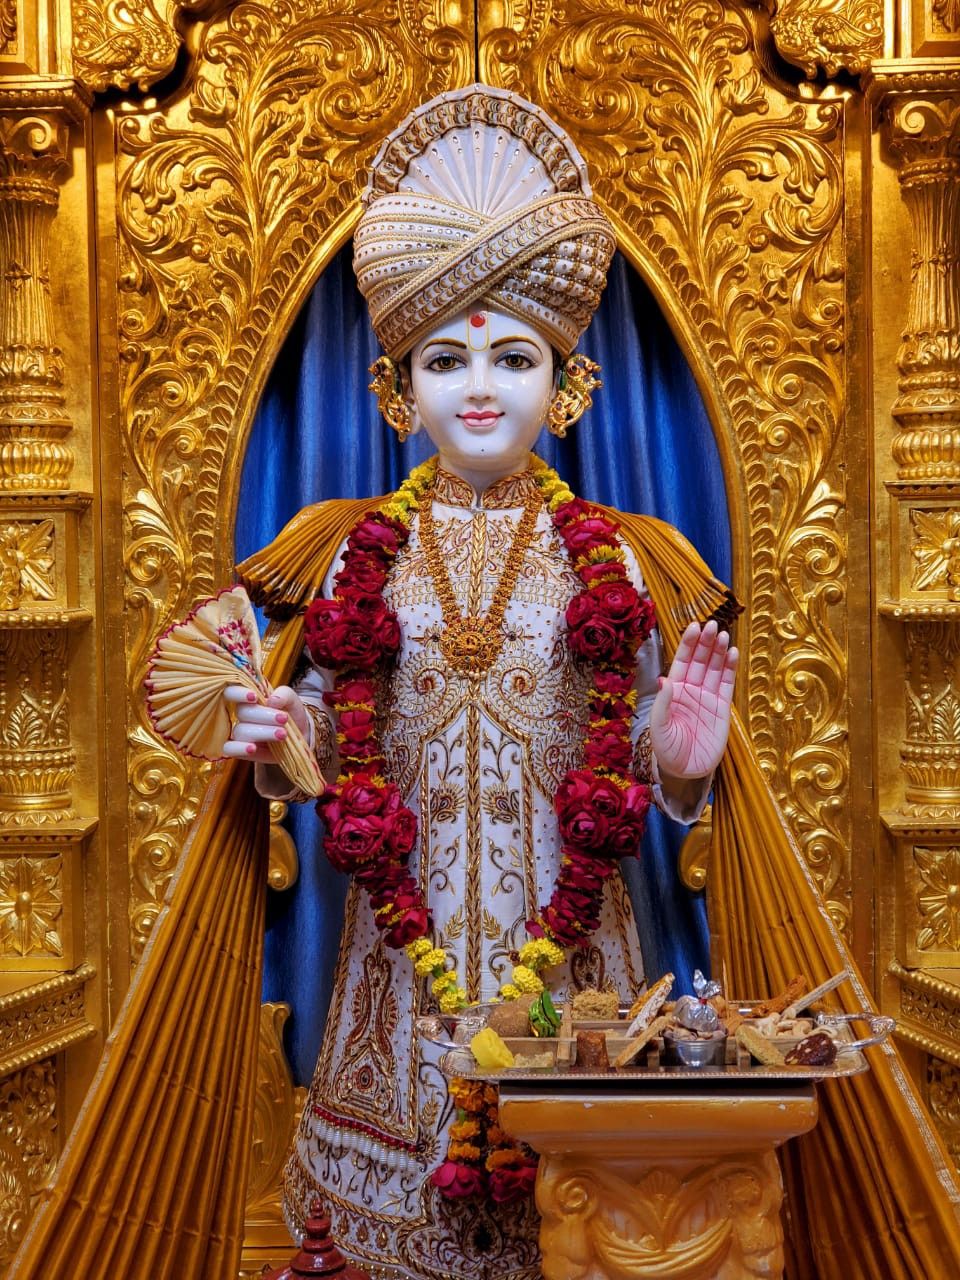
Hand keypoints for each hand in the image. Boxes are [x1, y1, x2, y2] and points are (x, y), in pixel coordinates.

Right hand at [222, 685, 309, 762]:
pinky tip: (252, 748)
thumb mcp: (292, 700)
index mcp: (249, 699)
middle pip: (242, 712)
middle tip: (284, 719)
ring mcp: (240, 733)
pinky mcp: (241, 750)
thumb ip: (284, 694)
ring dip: (263, 732)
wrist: (301, 736)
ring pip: (241, 731)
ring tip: (282, 734)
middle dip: (264, 715)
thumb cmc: (292, 714)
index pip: (232, 691)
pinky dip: (239, 748)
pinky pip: (230, 749)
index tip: (253, 697)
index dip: (238, 693)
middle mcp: (242, 715)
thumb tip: (271, 700)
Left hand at [648, 620, 738, 779]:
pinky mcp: (722, 708)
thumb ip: (662, 704)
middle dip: (705, 642)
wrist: (686, 771)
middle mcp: (691, 690)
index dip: (688, 644)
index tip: (694, 626)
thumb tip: (665, 678)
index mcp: (673, 691)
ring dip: (719, 651)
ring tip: (724, 635)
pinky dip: (731, 668)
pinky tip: (733, 653)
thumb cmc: (667, 750)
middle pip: (700, 660)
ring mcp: (707, 697)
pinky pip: (727, 684)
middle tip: (713, 625)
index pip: (682, 661)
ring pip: (715, 669)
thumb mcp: (658, 728)